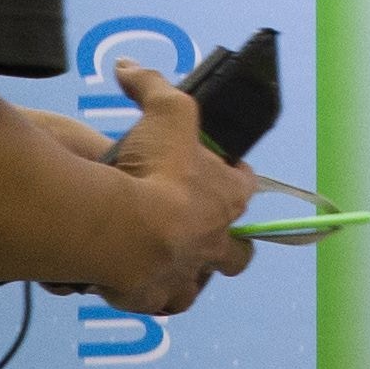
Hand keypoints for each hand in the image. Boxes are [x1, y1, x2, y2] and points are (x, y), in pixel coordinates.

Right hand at [87, 57, 257, 316]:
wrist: (124, 232)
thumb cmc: (156, 170)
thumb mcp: (164, 112)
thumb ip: (149, 85)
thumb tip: (127, 65)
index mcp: (228, 197)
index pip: (245, 186)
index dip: (236, 178)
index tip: (228, 171)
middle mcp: (217, 241)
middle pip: (238, 252)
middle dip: (229, 244)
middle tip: (202, 230)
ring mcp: (190, 274)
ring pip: (203, 280)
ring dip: (193, 272)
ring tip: (170, 260)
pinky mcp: (159, 299)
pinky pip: (166, 303)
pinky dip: (158, 295)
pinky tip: (143, 285)